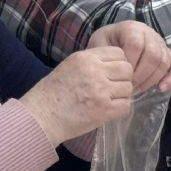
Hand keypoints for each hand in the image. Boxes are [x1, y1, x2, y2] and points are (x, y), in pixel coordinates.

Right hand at [20, 47, 134, 145]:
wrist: (41, 117)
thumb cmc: (51, 94)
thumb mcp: (69, 66)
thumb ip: (90, 63)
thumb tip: (112, 65)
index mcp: (86, 58)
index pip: (118, 53)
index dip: (118, 64)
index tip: (112, 73)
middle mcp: (95, 71)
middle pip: (127, 69)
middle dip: (123, 79)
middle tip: (112, 88)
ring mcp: (101, 90)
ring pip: (128, 88)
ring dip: (121, 95)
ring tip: (108, 100)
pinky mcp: (105, 109)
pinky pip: (126, 105)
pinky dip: (120, 108)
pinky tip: (109, 110)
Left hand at [88, 22, 170, 91]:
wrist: (113, 42)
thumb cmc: (105, 46)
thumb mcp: (98, 46)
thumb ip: (104, 55)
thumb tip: (112, 70)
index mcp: (131, 28)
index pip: (136, 45)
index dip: (129, 63)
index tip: (119, 76)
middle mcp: (149, 33)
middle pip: (153, 54)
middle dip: (140, 75)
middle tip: (128, 86)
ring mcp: (161, 44)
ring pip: (164, 62)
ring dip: (151, 79)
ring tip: (136, 89)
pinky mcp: (169, 56)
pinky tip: (162, 88)